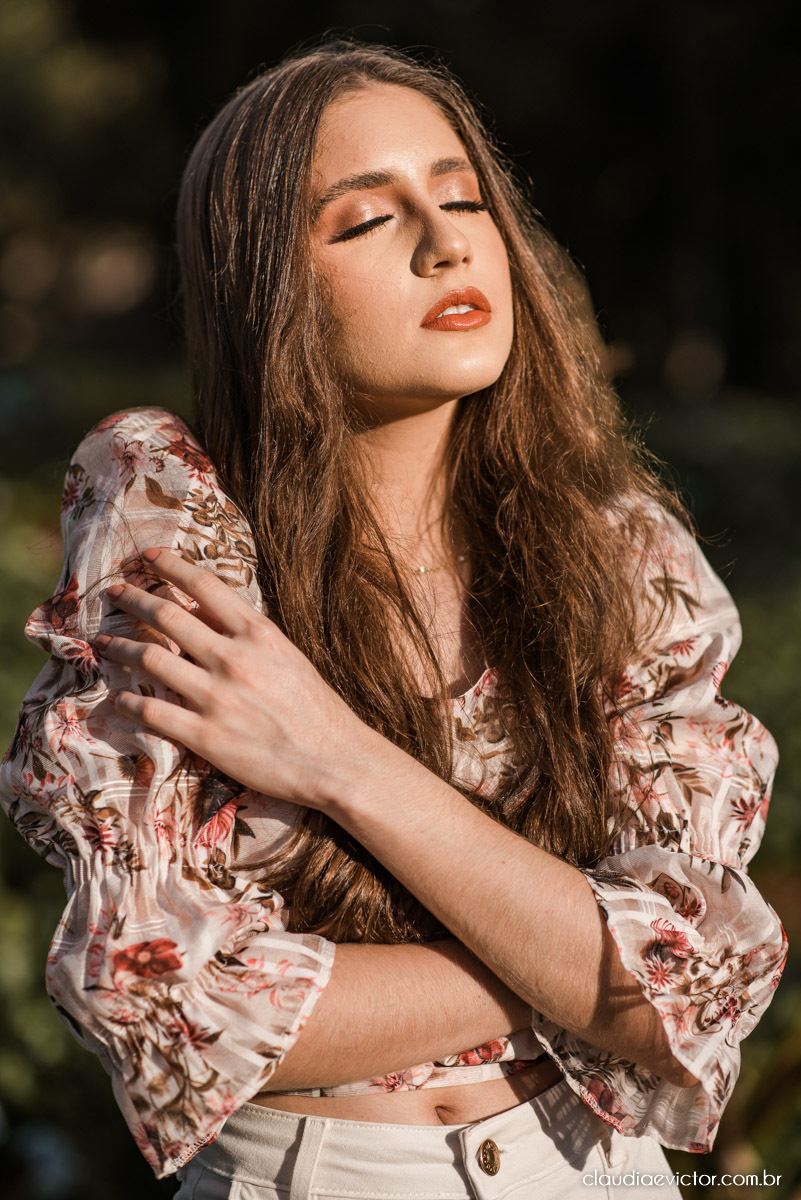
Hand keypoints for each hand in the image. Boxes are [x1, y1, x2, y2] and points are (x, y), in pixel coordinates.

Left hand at [93, 548, 375, 809]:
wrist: (336, 761)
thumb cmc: (318, 711)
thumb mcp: (289, 657)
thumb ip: (251, 636)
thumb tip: (212, 616)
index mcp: (258, 633)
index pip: (204, 585)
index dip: (170, 564)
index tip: (148, 556)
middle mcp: (232, 658)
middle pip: (166, 615)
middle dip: (134, 598)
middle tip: (115, 591)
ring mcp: (216, 696)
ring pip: (149, 658)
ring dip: (119, 646)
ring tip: (103, 642)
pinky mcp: (205, 735)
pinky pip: (151, 711)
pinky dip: (128, 701)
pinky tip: (118, 697)